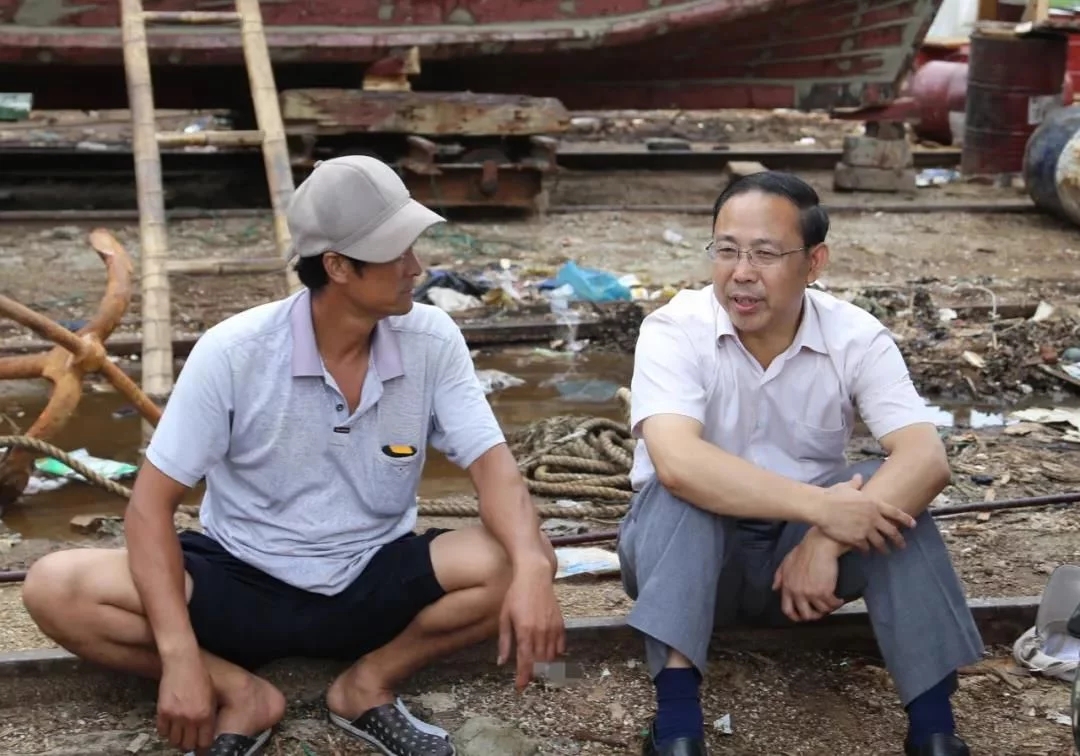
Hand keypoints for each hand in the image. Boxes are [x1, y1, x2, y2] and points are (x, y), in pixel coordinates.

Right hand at [157, 652, 215, 751]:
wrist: (183, 663)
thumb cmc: (200, 677)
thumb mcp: (211, 696)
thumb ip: (208, 715)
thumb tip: (206, 731)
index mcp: (206, 715)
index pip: (204, 742)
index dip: (203, 747)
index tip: (201, 747)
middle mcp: (191, 718)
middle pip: (188, 745)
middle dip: (189, 745)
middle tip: (189, 741)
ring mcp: (176, 716)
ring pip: (174, 741)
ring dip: (177, 739)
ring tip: (180, 734)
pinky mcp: (163, 712)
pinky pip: (162, 731)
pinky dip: (166, 732)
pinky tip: (170, 726)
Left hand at [497, 562, 566, 691]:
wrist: (535, 576)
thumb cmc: (516, 595)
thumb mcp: (504, 617)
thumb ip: (505, 641)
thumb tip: (502, 662)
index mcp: (525, 631)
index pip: (526, 661)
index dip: (524, 677)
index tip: (520, 688)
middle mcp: (541, 632)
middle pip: (540, 663)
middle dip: (534, 674)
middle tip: (527, 678)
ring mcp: (552, 628)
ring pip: (551, 657)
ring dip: (545, 667)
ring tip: (538, 670)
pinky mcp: (560, 624)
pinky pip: (560, 646)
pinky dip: (555, 654)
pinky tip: (549, 656)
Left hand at [772, 531, 844, 621]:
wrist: (818, 546)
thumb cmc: (804, 551)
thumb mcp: (786, 563)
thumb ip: (779, 576)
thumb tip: (775, 588)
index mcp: (788, 586)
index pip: (787, 609)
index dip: (795, 617)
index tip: (801, 618)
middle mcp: (798, 592)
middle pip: (805, 614)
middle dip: (814, 616)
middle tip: (820, 612)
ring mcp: (811, 593)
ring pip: (821, 611)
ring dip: (828, 609)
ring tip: (831, 604)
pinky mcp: (824, 592)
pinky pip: (832, 604)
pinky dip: (837, 603)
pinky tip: (839, 600)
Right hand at [814, 473, 914, 553]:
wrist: (822, 508)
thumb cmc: (833, 496)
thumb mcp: (846, 487)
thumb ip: (855, 484)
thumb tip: (858, 478)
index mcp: (874, 504)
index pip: (895, 513)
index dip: (906, 519)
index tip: (913, 525)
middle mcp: (873, 517)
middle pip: (892, 531)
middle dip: (898, 540)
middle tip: (902, 545)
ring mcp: (866, 529)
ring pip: (880, 542)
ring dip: (884, 549)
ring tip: (885, 552)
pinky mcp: (857, 539)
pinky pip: (865, 547)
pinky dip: (866, 550)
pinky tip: (866, 552)